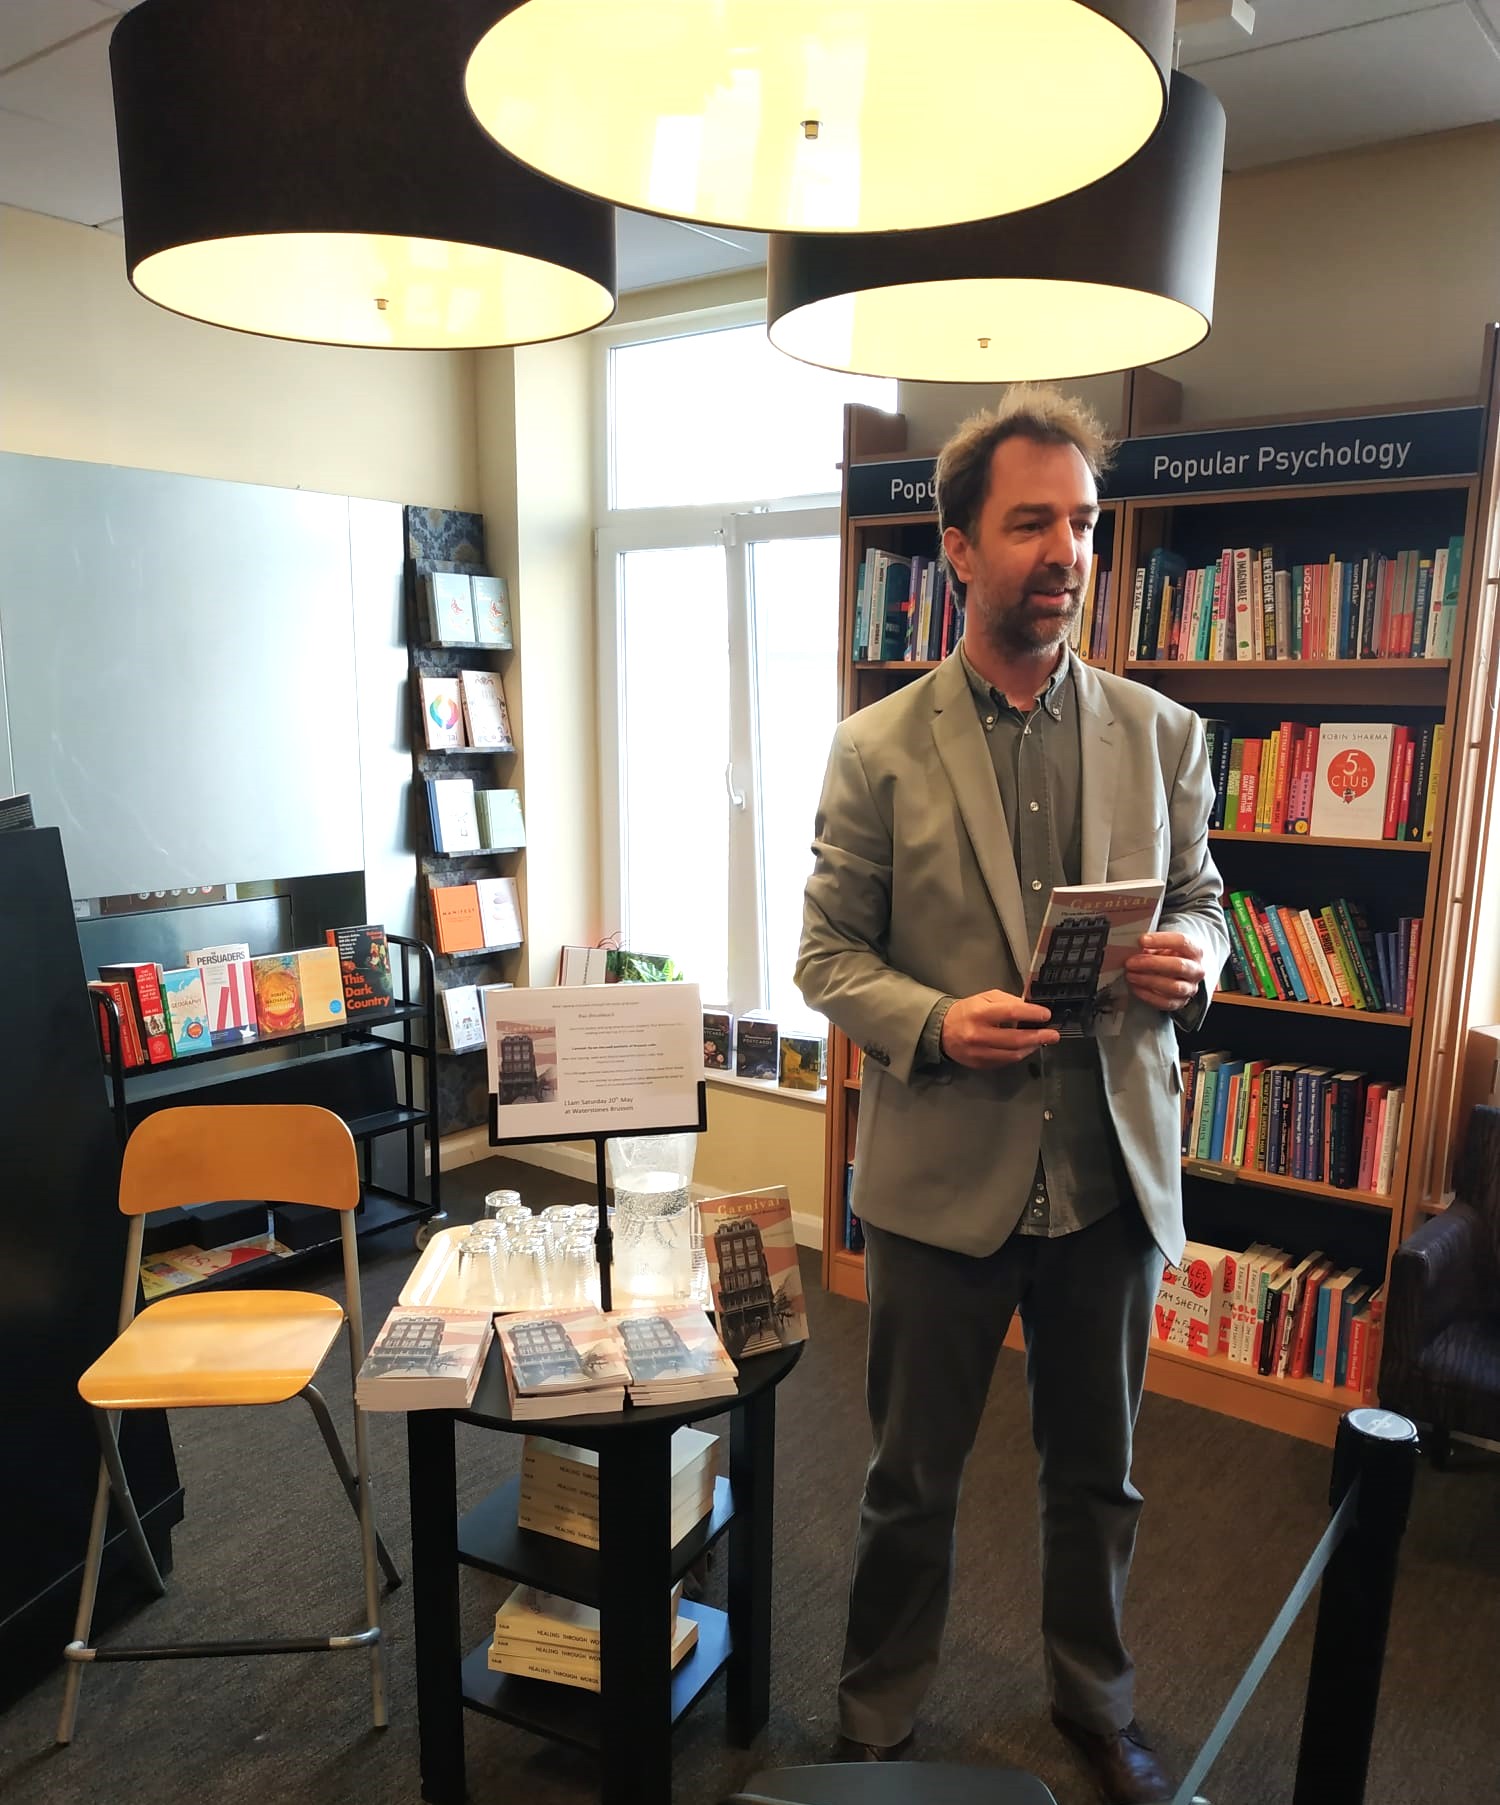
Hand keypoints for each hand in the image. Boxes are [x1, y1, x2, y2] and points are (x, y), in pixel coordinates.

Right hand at [940, 989, 1059, 1068]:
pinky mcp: (980, 1064)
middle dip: (1039, 1037)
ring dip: (1031, 1048)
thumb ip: (1007, 1001)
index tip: (1046, 1015)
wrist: (942, 1031)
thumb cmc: (966, 1011)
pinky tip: (1025, 1048)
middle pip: (1016, 1039)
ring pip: (1013, 1054)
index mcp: (980, 1013)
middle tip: (1053, 1035)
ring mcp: (979, 1053)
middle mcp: (979, 1034)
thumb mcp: (984, 997)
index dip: (1032, 1014)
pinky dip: (1018, 1055)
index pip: (1011, 1013)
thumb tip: (1030, 1008)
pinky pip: (1005, 1062)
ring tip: (1041, 1041)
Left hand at [1125, 932, 1205, 1013]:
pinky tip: (1136, 987)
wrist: (1178, 973)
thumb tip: (1132, 946)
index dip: (1161, 940)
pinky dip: (1148, 996)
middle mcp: (1196, 970)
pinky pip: (1166, 1002)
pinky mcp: (1181, 1003)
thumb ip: (1152, 945)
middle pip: (1178, 966)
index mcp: (1195, 951)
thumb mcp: (1163, 946)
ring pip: (1173, 987)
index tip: (1141, 940)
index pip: (1182, 942)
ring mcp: (1190, 988)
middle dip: (1152, 963)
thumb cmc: (1169, 956)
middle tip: (1131, 962)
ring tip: (1131, 975)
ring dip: (1148, 980)